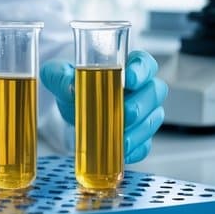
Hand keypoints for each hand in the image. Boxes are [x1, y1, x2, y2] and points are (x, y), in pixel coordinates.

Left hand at [40, 50, 166, 163]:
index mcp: (127, 66)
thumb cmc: (73, 85)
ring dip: (139, 129)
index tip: (130, 79)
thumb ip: (60, 75)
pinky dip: (135, 149)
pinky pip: (146, 144)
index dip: (142, 70)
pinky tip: (122, 150)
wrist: (72, 110)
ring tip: (120, 136)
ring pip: (154, 118)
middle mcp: (141, 88)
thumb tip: (70, 86)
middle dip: (141, 104)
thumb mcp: (59, 74)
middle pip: (155, 91)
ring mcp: (145, 112)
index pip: (145, 63)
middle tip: (125, 112)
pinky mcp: (141, 136)